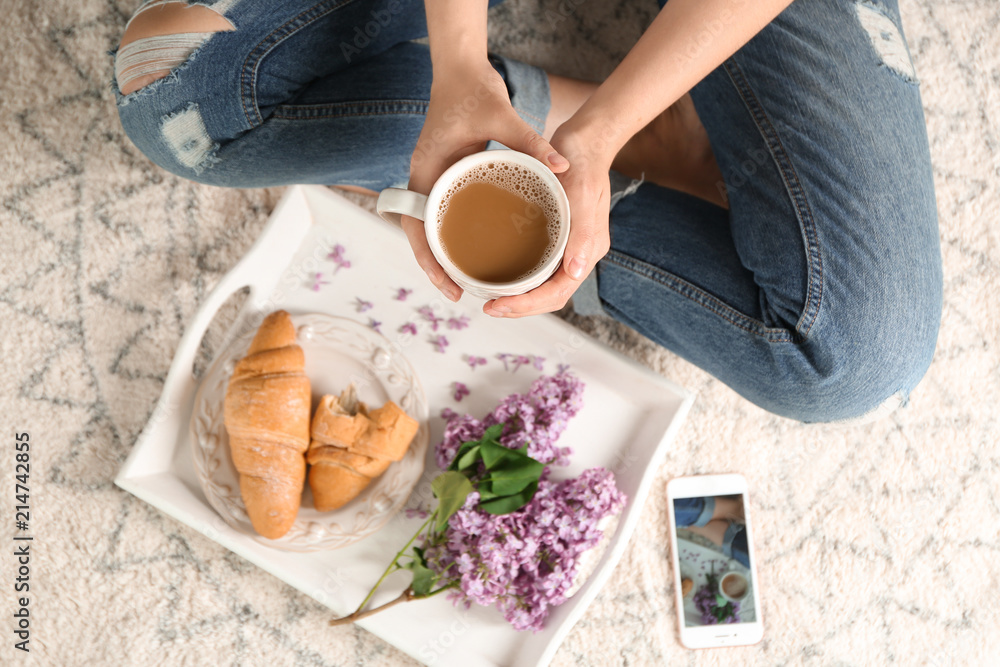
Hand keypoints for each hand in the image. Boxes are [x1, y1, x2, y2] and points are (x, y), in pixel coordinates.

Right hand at [403, 60, 568, 301]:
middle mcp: (423, 179)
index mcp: (425, 170)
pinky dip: (453, 236)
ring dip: (443, 255)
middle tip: (460, 294)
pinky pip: (443, 214)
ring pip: (430, 228)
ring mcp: (432, 180)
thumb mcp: (502, 116)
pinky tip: (474, 251)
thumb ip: (530, 142)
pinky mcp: (444, 177)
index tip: (449, 286)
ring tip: (466, 283)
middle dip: (436, 267)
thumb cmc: (473, 90)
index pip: (415, 226)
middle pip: (421, 235)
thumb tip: (563, 166)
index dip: (429, 260)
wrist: (460, 69)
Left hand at [483, 124, 612, 317]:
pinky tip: (498, 272)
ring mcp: (569, 246)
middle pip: (549, 295)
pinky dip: (520, 276)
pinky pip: (538, 266)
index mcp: (589, 249)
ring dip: (518, 296)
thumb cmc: (583, 161)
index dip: (528, 305)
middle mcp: (579, 253)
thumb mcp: (581, 192)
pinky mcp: (557, 235)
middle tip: (488, 307)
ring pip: (543, 285)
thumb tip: (575, 271)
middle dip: (519, 306)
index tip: (499, 305)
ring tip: (490, 297)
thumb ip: (582, 232)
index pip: (558, 292)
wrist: (585, 139)